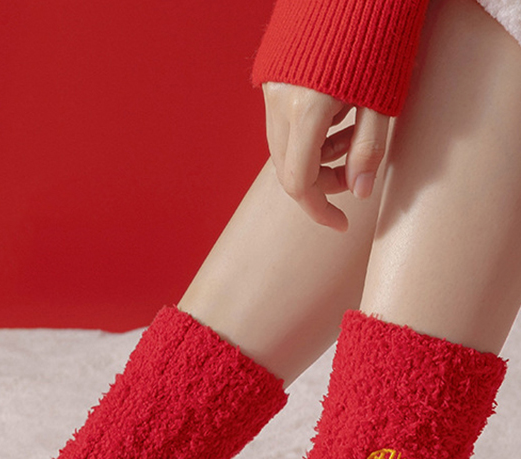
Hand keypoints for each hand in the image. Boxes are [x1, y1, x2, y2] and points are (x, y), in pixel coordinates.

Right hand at [262, 82, 389, 231]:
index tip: (342, 223)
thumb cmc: (378, 37)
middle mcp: (281, 103)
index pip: (300, 182)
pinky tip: (335, 119)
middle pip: (289, 170)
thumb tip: (359, 192)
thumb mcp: (382, 98)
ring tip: (352, 137)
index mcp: (308, 108)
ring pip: (284, 150)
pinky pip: (282, 127)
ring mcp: (272, 91)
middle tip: (355, 175)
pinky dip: (306, 138)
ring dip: (316, 161)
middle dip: (322, 183)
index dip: (320, 210)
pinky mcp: (273, 81)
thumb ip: (368, 148)